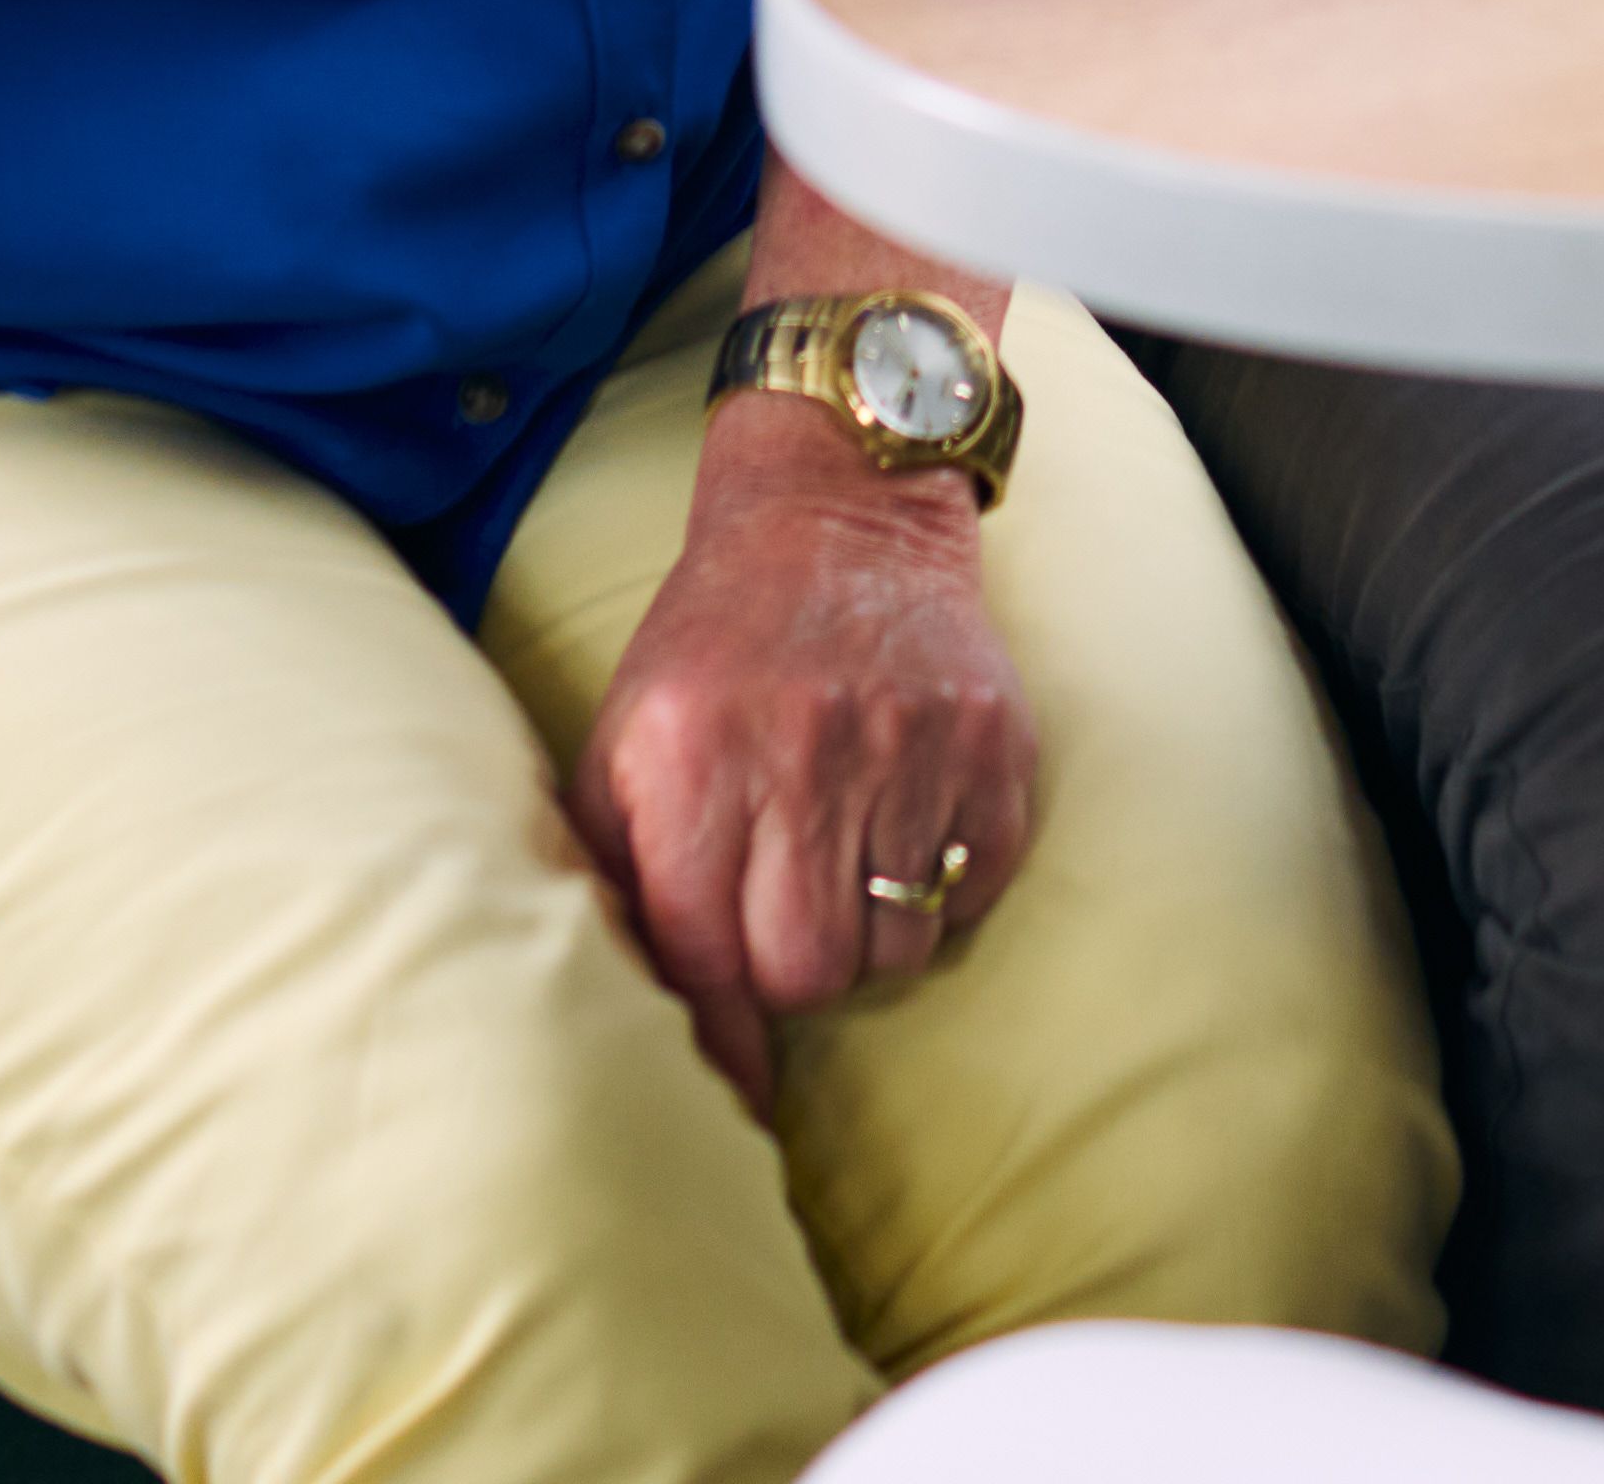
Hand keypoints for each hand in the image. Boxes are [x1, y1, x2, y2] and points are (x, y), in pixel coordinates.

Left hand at [566, 401, 1036, 1113]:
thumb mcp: (626, 734)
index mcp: (691, 762)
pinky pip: (974, 892)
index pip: (704, 958)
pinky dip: (945, 885)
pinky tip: (911, 821)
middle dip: (794, 968)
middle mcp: (801, 756)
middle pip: (809, 971)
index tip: (738, 1094)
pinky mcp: (991, 745)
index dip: (720, 1039)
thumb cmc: (715, 645)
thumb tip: (624, 1013)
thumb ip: (612, 868)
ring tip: (849, 855)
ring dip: (871, 929)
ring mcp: (907, 748)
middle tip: (788, 911)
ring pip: (898, 945)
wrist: (840, 510)